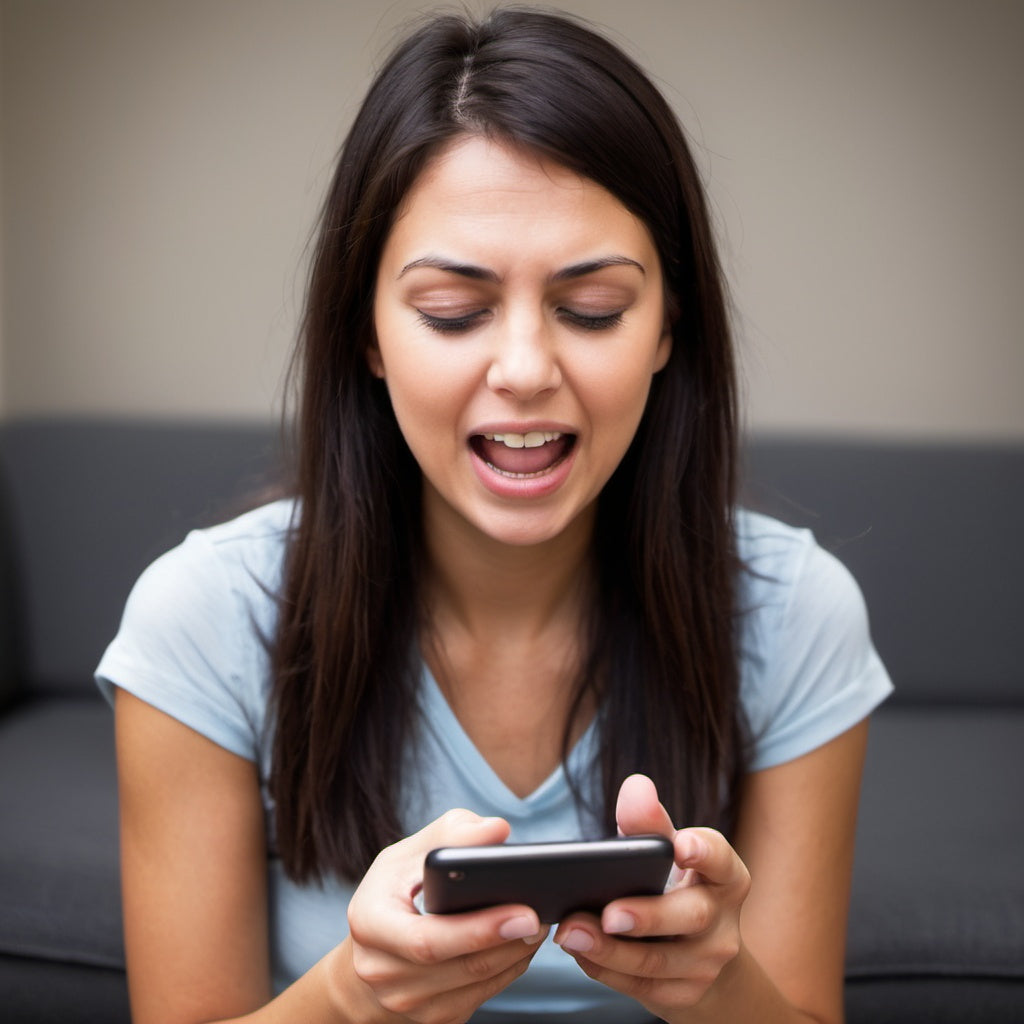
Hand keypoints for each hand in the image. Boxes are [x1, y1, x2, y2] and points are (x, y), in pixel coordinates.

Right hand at [336, 809, 548, 1023]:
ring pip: (477, 983)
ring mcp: (405, 1002)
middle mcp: (381, 971)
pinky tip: (520, 944)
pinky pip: (480, 996)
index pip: (428, 939)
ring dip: (515, 955)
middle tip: (543, 916)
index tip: (523, 912)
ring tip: (539, 923)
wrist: (373, 946)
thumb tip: (498, 830)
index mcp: (368, 923)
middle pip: (461, 965)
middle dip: (509, 941)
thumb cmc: (395, 889)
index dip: (479, 930)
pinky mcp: (431, 1017)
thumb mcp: (410, 851)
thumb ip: (453, 833)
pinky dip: (508, 970)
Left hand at [553, 774, 750, 1019]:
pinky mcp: (683, 995)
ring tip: (570, 931)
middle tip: (608, 912)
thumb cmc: (675, 886)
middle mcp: (722, 921)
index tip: (681, 845)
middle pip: (691, 916)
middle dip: (648, 916)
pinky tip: (578, 951)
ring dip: (609, 949)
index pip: (720, 859)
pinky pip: (639, 985)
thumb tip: (636, 786)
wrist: (702, 958)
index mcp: (724, 876)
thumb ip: (649, 824)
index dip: (704, 851)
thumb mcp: (666, 854)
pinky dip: (604, 968)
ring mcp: (706, 964)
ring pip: (657, 959)